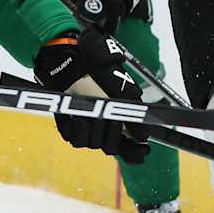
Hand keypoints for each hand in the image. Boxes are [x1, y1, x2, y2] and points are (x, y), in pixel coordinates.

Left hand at [33, 30, 149, 161]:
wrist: (71, 60)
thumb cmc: (97, 68)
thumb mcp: (120, 84)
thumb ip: (131, 109)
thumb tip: (143, 134)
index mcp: (121, 119)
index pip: (131, 147)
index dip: (136, 152)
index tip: (142, 149)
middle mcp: (105, 127)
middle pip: (111, 147)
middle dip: (113, 134)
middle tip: (113, 119)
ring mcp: (88, 128)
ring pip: (93, 144)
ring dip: (93, 129)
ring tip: (91, 112)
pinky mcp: (70, 127)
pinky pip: (74, 139)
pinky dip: (77, 128)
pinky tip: (77, 115)